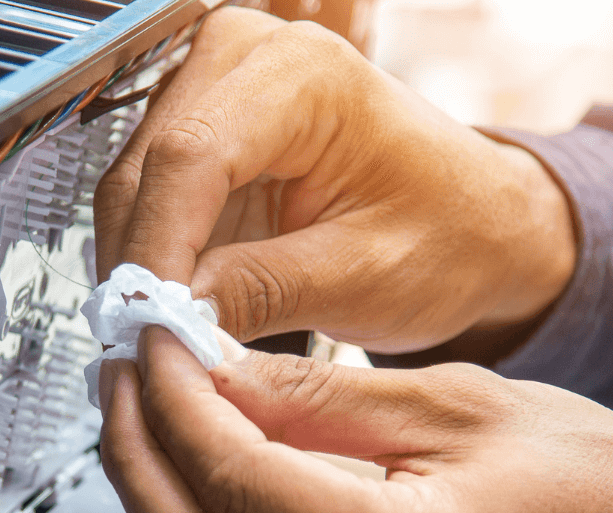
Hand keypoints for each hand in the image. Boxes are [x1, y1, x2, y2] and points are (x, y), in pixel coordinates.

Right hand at [94, 8, 575, 352]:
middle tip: (145, 351)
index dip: (156, 251)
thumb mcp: (363, 275)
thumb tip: (166, 320)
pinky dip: (157, 261)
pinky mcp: (212, 138)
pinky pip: (154, 203)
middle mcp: (249, 62)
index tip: (146, 327)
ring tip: (159, 342)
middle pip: (146, 168)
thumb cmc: (451, 234)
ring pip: (135, 187)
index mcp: (303, 75)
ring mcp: (222, 94)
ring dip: (140, 268)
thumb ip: (259, 291)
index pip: (190, 157)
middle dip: (139, 267)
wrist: (477, 226)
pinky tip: (171, 312)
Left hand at [99, 326, 612, 512]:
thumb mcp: (460, 407)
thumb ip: (318, 395)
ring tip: (152, 411)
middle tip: (127, 372)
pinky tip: (203, 473)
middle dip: (136, 453)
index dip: (173, 400)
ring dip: (159, 497)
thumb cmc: (605, 489)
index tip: (153, 340)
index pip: (233, 479)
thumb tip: (213, 373)